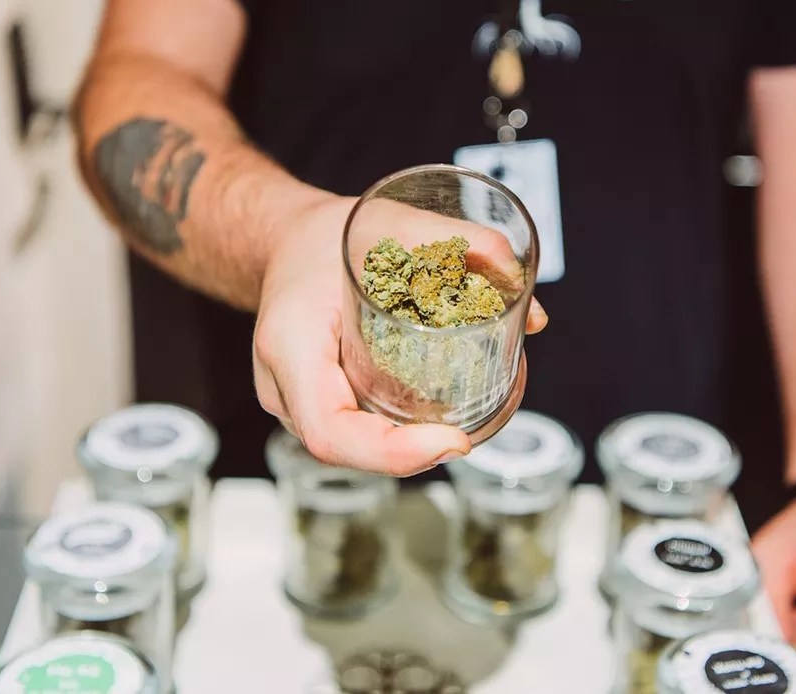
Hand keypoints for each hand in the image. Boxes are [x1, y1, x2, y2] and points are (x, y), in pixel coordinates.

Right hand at [252, 194, 547, 475]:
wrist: (284, 242)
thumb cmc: (326, 236)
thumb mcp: (389, 221)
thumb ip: (453, 239)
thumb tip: (514, 275)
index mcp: (292, 341)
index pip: (331, 429)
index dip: (393, 451)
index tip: (453, 440)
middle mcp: (282, 382)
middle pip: (343, 447)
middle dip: (408, 454)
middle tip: (462, 437)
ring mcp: (289, 402)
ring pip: (346, 448)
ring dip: (401, 450)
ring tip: (449, 431)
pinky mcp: (307, 406)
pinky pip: (346, 435)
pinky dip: (388, 437)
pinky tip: (424, 424)